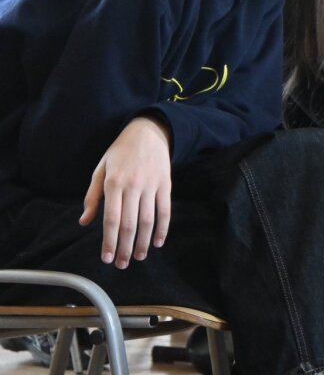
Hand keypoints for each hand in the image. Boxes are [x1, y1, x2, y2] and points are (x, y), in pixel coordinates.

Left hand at [79, 117, 172, 267]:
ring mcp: (151, 185)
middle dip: (125, 247)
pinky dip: (163, 228)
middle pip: (130, 224)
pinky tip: (158, 242)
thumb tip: (84, 222)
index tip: (107, 258)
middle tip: (122, 264)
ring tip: (139, 257)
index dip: (109, 241)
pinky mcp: (165, 185)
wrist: (148, 132)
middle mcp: (132, 186)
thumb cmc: (120, 153)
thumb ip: (92, 197)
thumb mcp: (100, 170)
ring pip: (148, 220)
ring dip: (144, 242)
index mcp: (113, 183)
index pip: (111, 219)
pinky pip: (165, 210)